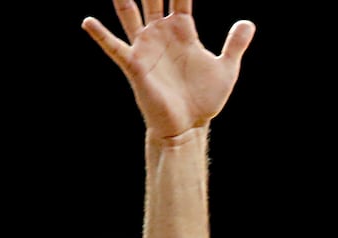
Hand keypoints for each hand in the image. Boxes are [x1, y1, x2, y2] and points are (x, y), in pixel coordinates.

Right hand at [84, 0, 254, 138]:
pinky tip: (88, 22)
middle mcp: (160, 33)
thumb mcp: (226, 69)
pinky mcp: (135, 65)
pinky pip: (115, 47)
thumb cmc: (204, 99)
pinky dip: (101, 35)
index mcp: (182, 29)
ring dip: (122, 0)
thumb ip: (235, 44)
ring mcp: (146, 47)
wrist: (188, 126)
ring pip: (129, 14)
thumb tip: (248, 22)